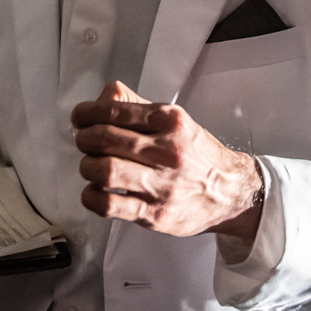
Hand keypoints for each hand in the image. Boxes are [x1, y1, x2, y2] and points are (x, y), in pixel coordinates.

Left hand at [71, 82, 262, 242]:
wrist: (230, 192)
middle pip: (103, 138)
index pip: (113, 110)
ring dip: (87, 167)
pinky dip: (91, 197)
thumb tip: (105, 96)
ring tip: (91, 167)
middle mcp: (166, 151)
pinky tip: (95, 192)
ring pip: (103, 171)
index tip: (79, 117)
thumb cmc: (197, 155)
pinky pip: (109, 205)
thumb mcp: (175, 121)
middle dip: (84, 139)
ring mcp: (161, 185)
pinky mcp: (155, 215)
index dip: (86, 113)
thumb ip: (138, 107)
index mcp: (169, 121)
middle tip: (84, 142)